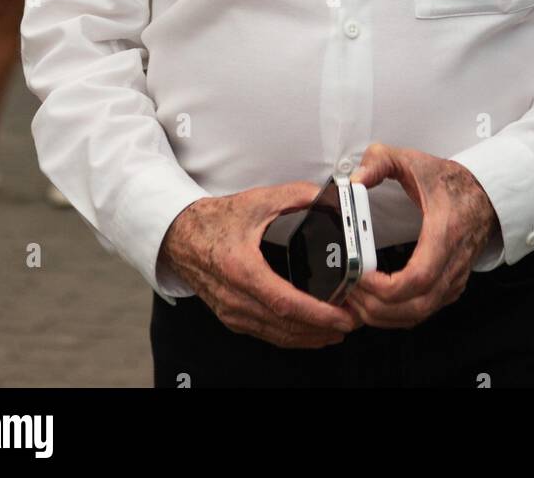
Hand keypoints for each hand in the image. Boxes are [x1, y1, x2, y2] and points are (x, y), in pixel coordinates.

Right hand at [158, 181, 360, 348]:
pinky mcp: (232, 318)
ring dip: (311, 336)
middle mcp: (235, 297)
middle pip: (285, 326)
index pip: (285, 302)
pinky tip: (310, 332)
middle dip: (323, 329)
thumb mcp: (257, 201)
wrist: (181, 236)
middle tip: (352, 321)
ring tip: (338, 328)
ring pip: (278, 335)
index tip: (342, 316)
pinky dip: (292, 336)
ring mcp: (232, 312)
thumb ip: (294, 196)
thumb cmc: (214, 220)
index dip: (317, 314)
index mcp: (242, 269)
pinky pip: (267, 334)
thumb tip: (327, 196)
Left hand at [344, 142, 498, 329]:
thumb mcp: (412, 160)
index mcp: (444, 233)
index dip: (386, 287)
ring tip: (356, 299)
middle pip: (415, 306)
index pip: (419, 277)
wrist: (484, 195)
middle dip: (376, 307)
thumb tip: (355, 179)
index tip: (361, 276)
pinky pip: (421, 313)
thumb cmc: (450, 183)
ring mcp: (453, 280)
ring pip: (417, 315)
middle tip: (349, 292)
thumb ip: (380, 160)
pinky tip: (374, 303)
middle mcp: (452, 263)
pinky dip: (394, 316)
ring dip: (382, 315)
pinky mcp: (449, 288)